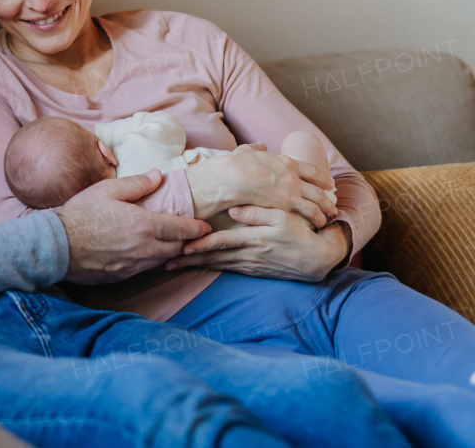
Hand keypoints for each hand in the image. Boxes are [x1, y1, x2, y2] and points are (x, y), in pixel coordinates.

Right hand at [60, 169, 210, 283]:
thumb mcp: (107, 190)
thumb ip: (136, 184)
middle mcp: (145, 249)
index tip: (205, 226)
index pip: (182, 229)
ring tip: (169, 242)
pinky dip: (152, 260)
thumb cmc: (80, 214)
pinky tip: (146, 252)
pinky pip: (146, 269)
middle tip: (189, 234)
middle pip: (177, 248)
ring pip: (163, 260)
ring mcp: (134, 265)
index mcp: (144, 225)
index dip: (197, 228)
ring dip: (170, 251)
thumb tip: (158, 176)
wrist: (56, 245)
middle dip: (185, 241)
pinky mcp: (123, 276)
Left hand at [163, 206, 349, 280]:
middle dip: (187, 260)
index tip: (178, 247)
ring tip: (172, 265)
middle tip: (162, 262)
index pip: (218, 243)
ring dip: (194, 266)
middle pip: (211, 258)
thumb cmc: (301, 234)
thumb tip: (234, 210)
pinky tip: (197, 267)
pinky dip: (209, 268)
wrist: (319, 259)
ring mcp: (249, 265)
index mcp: (251, 239)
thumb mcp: (283, 218)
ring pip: (216, 265)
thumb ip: (257, 213)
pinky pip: (226, 269)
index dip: (197, 246)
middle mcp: (247, 255)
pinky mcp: (253, 271)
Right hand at [184, 146, 336, 227]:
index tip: (330, 184)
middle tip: (333, 207)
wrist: (230, 178)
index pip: (312, 172)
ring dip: (322, 214)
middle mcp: (294, 178)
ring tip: (325, 221)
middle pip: (318, 191)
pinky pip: (304, 216)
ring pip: (315, 206)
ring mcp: (291, 194)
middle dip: (328, 201)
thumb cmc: (235, 164)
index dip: (323, 179)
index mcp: (287, 163)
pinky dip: (311, 222)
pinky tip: (313, 226)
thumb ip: (257, 148)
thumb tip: (262, 145)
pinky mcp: (284, 209)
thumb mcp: (247, 151)